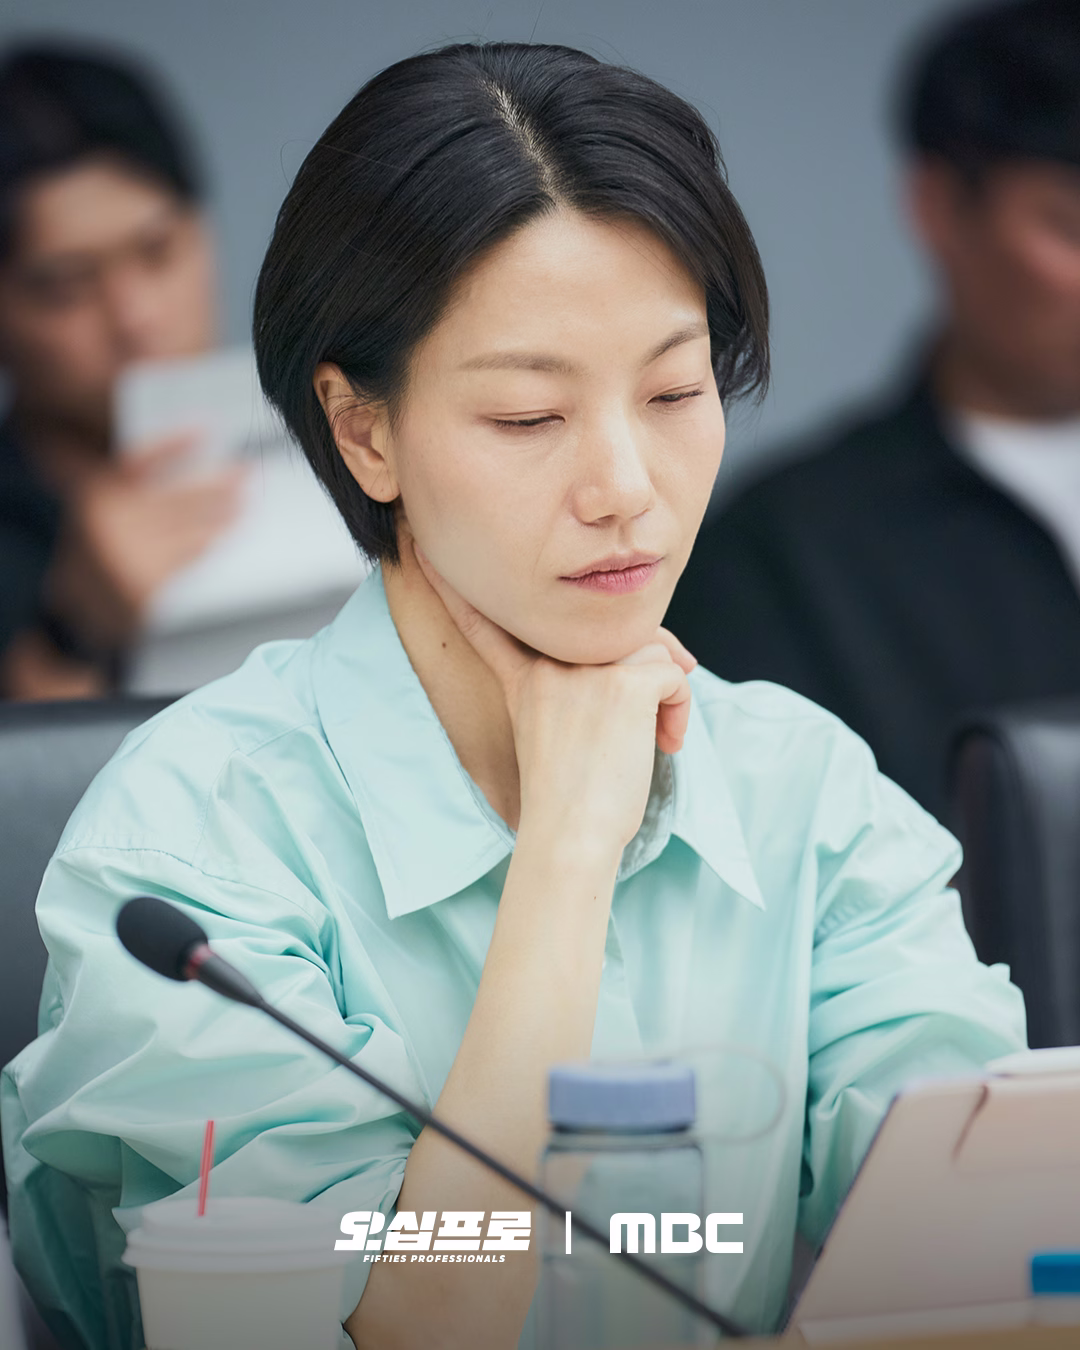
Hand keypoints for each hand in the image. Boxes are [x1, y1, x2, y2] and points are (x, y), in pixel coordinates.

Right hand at [47, 433, 247, 644]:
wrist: (72, 616)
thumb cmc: (88, 559)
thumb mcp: (91, 515)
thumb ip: (124, 489)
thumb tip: (183, 466)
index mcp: (94, 498)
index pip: (140, 460)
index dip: (174, 443)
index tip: (206, 430)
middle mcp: (110, 524)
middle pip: (177, 496)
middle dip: (217, 485)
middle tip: (244, 473)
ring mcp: (128, 556)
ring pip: (190, 528)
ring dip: (222, 514)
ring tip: (243, 504)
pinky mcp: (146, 586)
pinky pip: (188, 558)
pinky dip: (207, 544)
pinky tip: (222, 534)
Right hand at [410, 536, 696, 854]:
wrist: (571, 835)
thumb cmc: (572, 803)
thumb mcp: (559, 739)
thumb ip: (581, 694)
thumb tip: (662, 662)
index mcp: (525, 680)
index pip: (488, 624)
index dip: (455, 591)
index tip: (419, 552)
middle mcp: (551, 666)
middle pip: (610, 633)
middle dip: (649, 664)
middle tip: (670, 702)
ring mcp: (586, 669)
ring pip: (649, 651)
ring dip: (666, 696)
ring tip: (660, 738)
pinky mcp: (624, 682)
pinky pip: (673, 675)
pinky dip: (680, 708)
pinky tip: (667, 742)